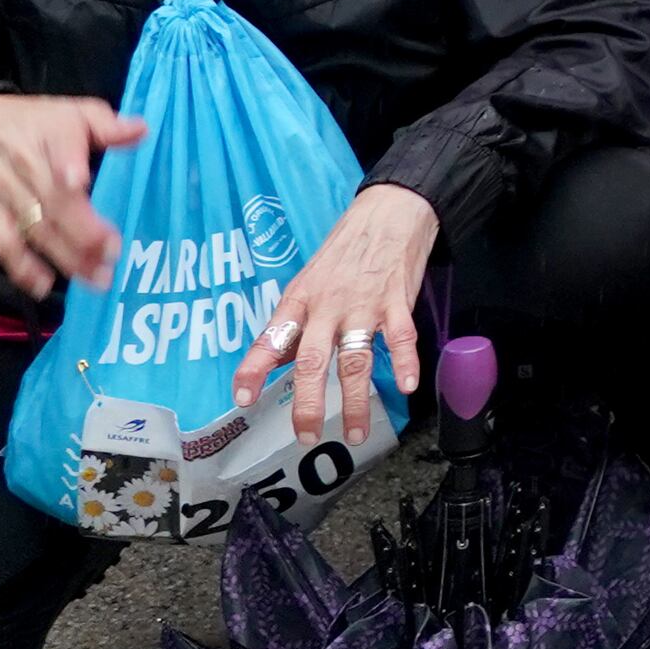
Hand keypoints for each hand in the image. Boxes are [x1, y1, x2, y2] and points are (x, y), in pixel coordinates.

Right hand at [0, 93, 143, 300]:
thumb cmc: (35, 121)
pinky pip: (5, 244)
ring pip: (35, 230)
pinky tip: (43, 286)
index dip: (69, 167)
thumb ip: (108, 124)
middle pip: (54, 205)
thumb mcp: (74, 111)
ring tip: (94, 277)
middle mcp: (29, 170)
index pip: (60, 152)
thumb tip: (142, 130)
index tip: (81, 182)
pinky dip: (21, 267)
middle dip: (83, 233)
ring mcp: (8, 197)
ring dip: (64, 257)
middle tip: (113, 255)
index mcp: (54, 139)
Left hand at [233, 184, 435, 445]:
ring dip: (356, 401)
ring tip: (353, 433)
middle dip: (309, 403)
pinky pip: (402, 338)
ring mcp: (365, 305)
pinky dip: (405, 363)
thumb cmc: (344, 251)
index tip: (242, 398)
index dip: (254, 368)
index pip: (271, 338)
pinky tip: (407, 386)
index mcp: (300, 299)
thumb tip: (279, 363)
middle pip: (314, 360)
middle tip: (305, 436)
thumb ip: (297, 323)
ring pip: (357, 360)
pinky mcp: (398, 301)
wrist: (389, 212)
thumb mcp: (308, 280)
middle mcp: (328, 306)